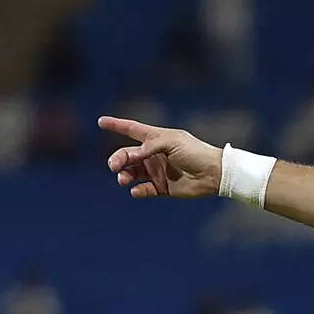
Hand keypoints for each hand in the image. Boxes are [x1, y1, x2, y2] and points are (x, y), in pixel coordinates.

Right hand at [98, 116, 222, 198]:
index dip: (116, 125)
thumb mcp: (171, 142)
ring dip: (124, 175)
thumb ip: (149, 147)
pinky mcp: (161, 188)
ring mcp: (156, 171)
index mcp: (155, 138)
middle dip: (117, 159)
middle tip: (114, 165)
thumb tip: (130, 156)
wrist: (213, 174)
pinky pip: (143, 190)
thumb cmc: (195, 152)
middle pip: (127, 155)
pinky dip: (137, 191)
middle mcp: (153, 155)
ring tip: (123, 179)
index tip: (100, 121)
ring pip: (131, 173)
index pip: (132, 129)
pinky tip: (137, 191)